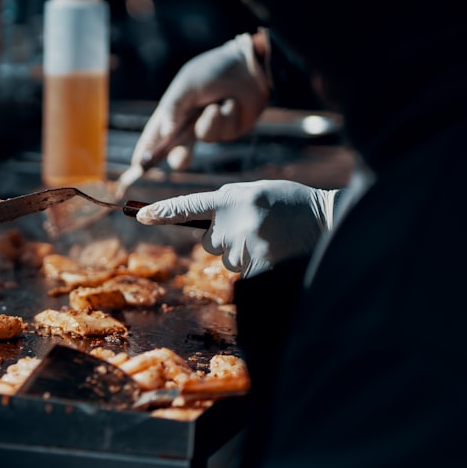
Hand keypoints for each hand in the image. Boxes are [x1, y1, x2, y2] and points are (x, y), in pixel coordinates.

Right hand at [131, 33, 269, 171]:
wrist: (248, 65)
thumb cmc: (214, 70)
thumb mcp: (187, 85)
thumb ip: (173, 107)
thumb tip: (165, 133)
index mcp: (174, 108)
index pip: (156, 133)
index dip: (147, 149)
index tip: (138, 165)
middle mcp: (190, 120)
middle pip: (179, 147)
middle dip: (180, 155)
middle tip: (181, 160)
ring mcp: (210, 125)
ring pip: (205, 137)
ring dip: (211, 122)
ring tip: (217, 104)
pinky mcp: (229, 129)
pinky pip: (224, 132)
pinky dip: (227, 116)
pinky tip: (231, 102)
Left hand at [136, 180, 335, 276]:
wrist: (326, 221)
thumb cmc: (289, 204)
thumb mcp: (255, 192)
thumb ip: (227, 202)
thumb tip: (202, 222)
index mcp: (232, 199)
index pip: (190, 206)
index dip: (163, 212)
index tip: (140, 215)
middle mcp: (236, 223)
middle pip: (210, 242)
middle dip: (226, 239)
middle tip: (256, 228)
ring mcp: (248, 247)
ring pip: (227, 260)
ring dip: (244, 254)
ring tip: (271, 240)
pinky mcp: (261, 269)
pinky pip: (243, 275)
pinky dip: (255, 268)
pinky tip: (274, 254)